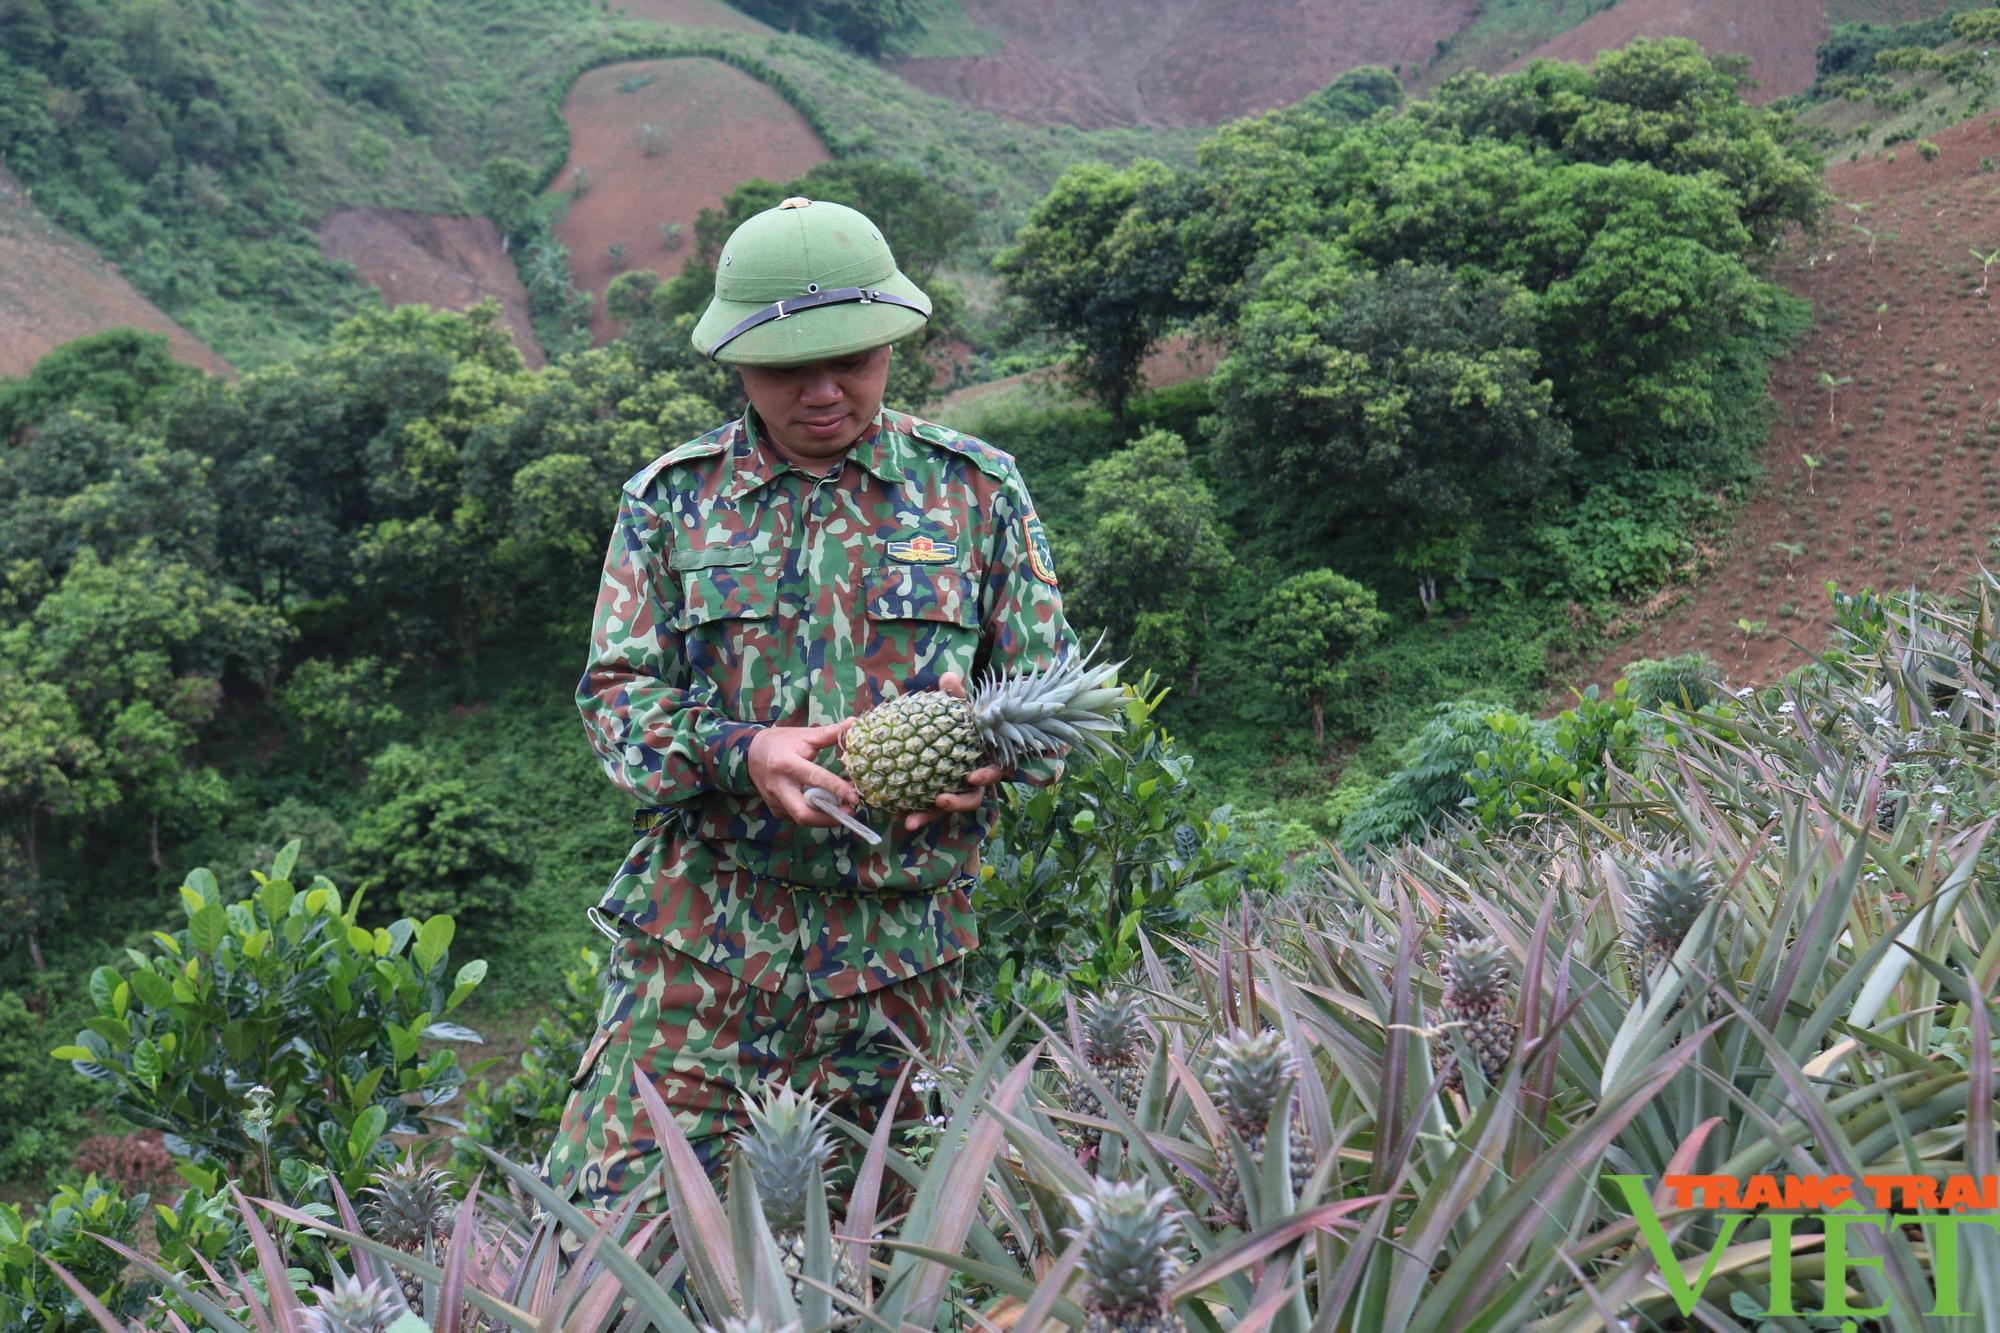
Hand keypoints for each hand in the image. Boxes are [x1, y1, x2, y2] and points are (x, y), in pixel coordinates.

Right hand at [748, 719, 858, 827]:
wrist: (751, 754)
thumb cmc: (781, 742)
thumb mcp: (804, 735)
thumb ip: (830, 733)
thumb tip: (855, 722)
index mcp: (786, 763)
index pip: (815, 778)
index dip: (837, 789)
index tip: (855, 797)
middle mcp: (779, 786)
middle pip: (803, 813)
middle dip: (828, 818)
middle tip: (850, 813)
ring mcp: (775, 801)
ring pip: (802, 819)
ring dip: (825, 818)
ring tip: (843, 809)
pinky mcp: (775, 810)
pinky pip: (797, 818)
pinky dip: (815, 815)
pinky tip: (827, 808)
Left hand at [903, 672, 1014, 832]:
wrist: (954, 735)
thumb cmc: (962, 724)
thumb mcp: (961, 709)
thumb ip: (957, 695)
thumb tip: (948, 676)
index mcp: (984, 759)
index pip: (991, 771)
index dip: (986, 776)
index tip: (973, 777)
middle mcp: (974, 781)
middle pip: (972, 799)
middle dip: (957, 803)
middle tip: (941, 801)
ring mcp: (956, 792)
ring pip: (947, 809)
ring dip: (930, 816)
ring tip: (910, 821)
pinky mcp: (938, 799)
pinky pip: (928, 810)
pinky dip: (915, 813)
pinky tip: (898, 817)